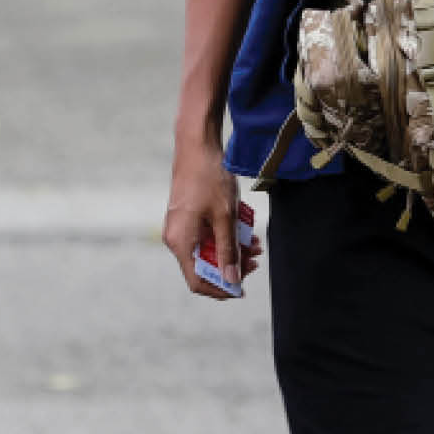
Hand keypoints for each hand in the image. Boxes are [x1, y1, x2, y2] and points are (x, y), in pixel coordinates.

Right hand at [161, 131, 258, 299]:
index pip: (197, 281)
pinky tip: (244, 228)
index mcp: (180, 242)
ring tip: (255, 242)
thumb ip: (228, 250)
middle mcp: (176, 238)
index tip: (242, 288)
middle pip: (205, 266)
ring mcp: (181, 227)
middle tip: (256, 258)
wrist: (197, 144)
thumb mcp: (224, 216)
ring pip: (209, 249)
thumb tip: (232, 279)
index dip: (221, 289)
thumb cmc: (209, 178)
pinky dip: (225, 235)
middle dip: (232, 265)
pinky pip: (207, 235)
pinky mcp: (188, 217)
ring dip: (232, 249)